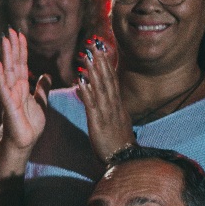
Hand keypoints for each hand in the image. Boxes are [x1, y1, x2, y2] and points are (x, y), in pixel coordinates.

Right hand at [0, 29, 49, 154]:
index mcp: (21, 87)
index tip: (20, 34)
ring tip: (4, 40)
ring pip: (7, 72)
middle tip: (10, 30)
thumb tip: (46, 75)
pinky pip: (3, 89)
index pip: (21, 64)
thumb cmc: (29, 125)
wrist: (23, 144)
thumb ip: (42, 89)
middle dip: (12, 47)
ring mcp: (9, 96)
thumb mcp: (40, 103)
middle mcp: (13, 89)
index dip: (21, 49)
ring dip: (6, 56)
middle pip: (13, 64)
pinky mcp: (8, 107)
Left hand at [76, 38, 133, 161]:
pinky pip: (92, 105)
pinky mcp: (98, 123)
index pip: (111, 80)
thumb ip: (100, 104)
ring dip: (94, 72)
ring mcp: (107, 113)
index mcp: (116, 105)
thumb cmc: (115, 142)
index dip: (106, 65)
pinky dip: (87, 93)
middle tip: (94, 45)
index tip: (101, 50)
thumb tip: (89, 90)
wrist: (123, 160)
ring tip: (87, 57)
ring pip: (101, 88)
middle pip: (108, 80)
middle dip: (101, 62)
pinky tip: (80, 83)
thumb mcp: (110, 120)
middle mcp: (114, 105)